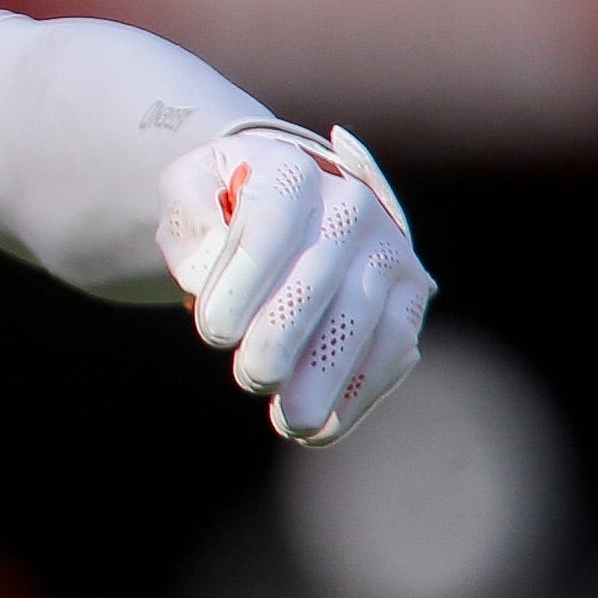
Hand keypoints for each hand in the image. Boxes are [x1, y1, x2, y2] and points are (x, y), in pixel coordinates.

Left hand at [156, 124, 432, 445]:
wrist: (286, 190)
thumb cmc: (224, 198)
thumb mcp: (188, 190)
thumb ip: (190, 224)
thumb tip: (202, 277)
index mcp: (291, 169)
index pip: (272, 223)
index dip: (245, 280)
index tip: (213, 333)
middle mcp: (352, 203)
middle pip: (323, 276)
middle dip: (287, 336)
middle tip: (253, 379)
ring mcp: (388, 249)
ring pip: (367, 319)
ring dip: (331, 377)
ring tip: (293, 423)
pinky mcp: (409, 291)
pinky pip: (394, 346)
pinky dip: (362, 391)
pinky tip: (326, 428)